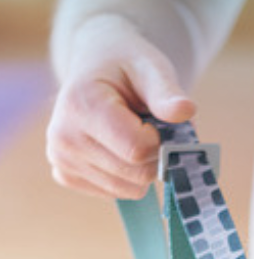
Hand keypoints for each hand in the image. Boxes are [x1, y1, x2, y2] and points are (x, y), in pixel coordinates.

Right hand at [46, 15, 196, 199]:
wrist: (95, 65)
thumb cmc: (126, 65)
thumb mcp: (150, 67)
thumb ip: (167, 92)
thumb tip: (186, 111)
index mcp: (80, 106)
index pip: (138, 151)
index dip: (161, 141)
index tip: (157, 120)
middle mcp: (63, 137)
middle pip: (137, 175)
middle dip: (155, 156)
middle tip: (150, 128)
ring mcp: (62, 160)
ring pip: (130, 190)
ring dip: (143, 167)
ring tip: (133, 134)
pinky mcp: (67, 176)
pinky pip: (117, 193)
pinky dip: (129, 176)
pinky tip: (119, 148)